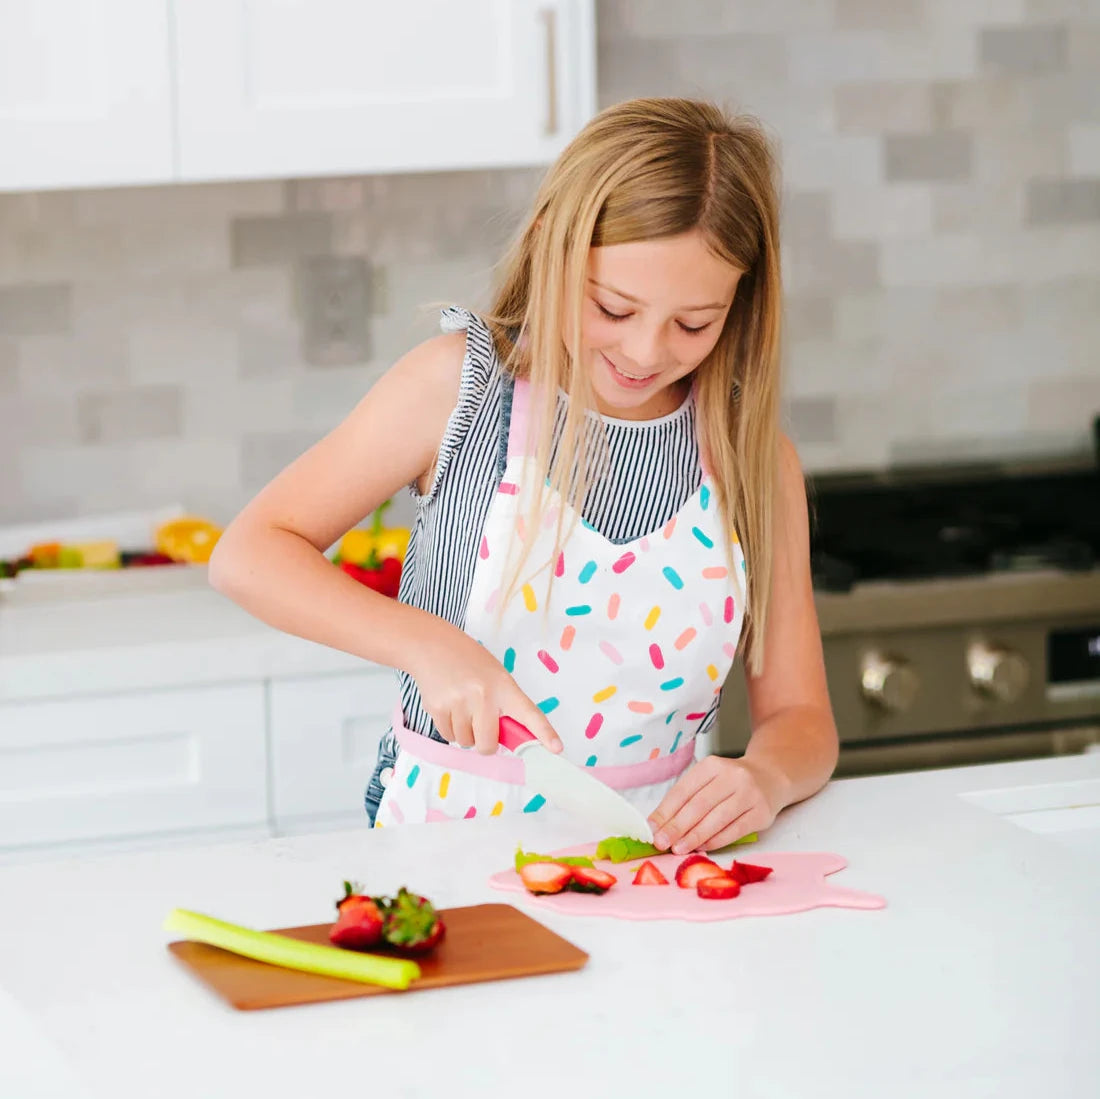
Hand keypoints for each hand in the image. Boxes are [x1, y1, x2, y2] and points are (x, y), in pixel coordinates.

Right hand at [409, 625, 562, 755]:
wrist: (431, 645)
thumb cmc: (468, 661)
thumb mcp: (494, 675)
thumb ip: (503, 705)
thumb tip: (505, 740)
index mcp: (503, 685)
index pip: (528, 712)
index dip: (544, 732)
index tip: (557, 748)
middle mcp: (483, 695)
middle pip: (487, 744)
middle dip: (485, 742)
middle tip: (481, 724)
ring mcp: (458, 702)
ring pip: (466, 742)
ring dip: (465, 733)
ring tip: (462, 707)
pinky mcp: (436, 708)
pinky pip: (448, 736)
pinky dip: (450, 728)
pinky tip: (449, 706)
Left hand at [648, 756, 784, 853]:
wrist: (771, 777)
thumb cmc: (731, 782)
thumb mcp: (709, 780)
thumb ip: (686, 799)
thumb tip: (659, 825)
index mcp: (712, 765)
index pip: (683, 790)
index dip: (665, 811)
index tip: (651, 829)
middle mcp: (732, 776)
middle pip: (699, 805)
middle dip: (677, 827)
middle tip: (661, 843)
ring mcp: (749, 794)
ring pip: (716, 819)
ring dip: (694, 837)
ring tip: (678, 849)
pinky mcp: (762, 813)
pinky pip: (734, 831)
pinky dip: (715, 841)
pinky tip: (702, 847)